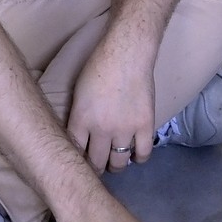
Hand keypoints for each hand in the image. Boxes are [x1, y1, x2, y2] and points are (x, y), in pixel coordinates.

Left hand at [68, 37, 157, 171]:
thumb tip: (81, 137)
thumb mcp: (79, 94)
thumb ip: (79, 118)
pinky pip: (143, 153)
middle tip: (98, 166)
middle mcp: (101, 129)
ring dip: (116, 165)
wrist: (127, 53)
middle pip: (96, 163)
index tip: (80, 165)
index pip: (75, 153)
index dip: (77, 163)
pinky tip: (135, 154)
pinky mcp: (145, 125)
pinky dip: (139, 158)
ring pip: (119, 162)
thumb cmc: (98, 67)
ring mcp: (125, 129)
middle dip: (95, 168)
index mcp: (81, 120)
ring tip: (116, 162)